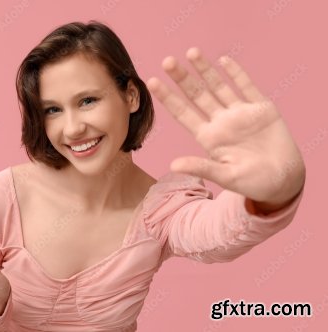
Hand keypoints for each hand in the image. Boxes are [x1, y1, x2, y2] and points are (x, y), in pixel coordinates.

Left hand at [147, 47, 304, 211]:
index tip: (152, 82)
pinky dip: (236, 74)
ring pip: (219, 86)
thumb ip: (201, 167)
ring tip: (191, 52)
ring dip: (205, 70)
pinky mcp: (261, 109)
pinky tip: (223, 61)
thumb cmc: (252, 182)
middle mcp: (221, 122)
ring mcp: (240, 113)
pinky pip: (246, 87)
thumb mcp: (225, 176)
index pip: (183, 113)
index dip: (168, 98)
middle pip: (197, 95)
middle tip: (167, 61)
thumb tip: (173, 165)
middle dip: (182, 78)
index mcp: (209, 137)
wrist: (283, 180)